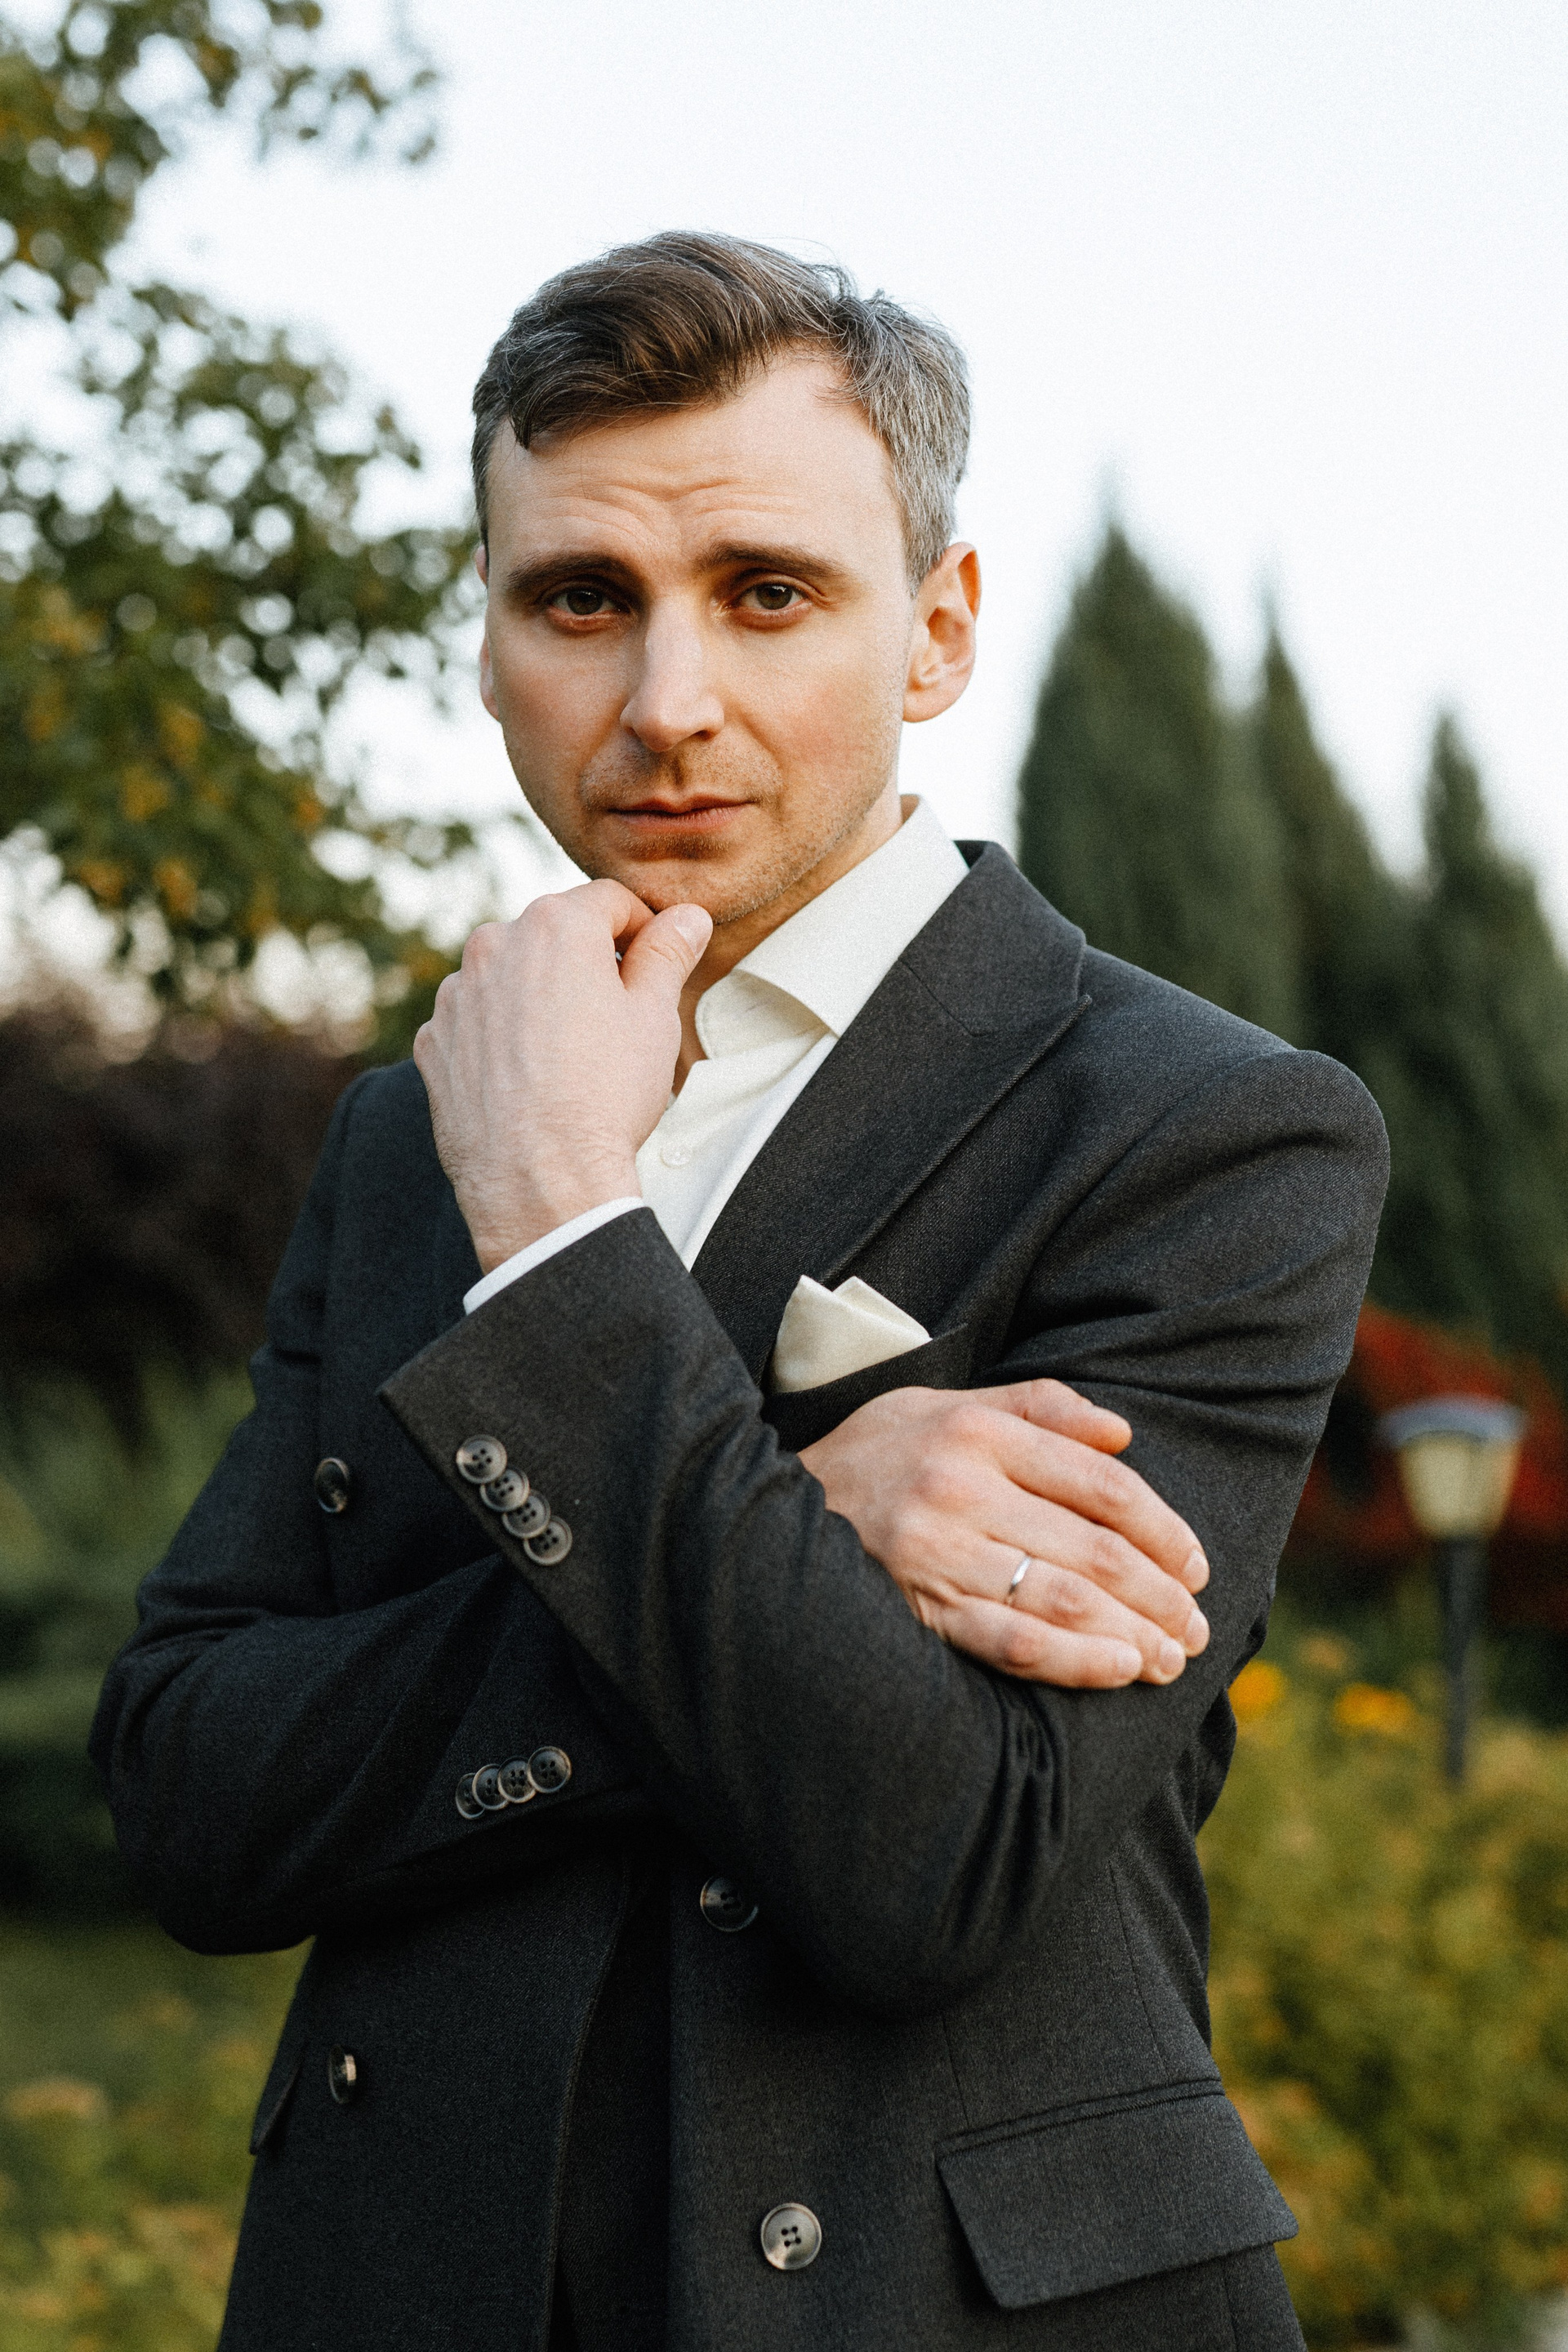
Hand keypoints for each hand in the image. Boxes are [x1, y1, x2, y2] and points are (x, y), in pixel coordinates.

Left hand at [414, 880, 712, 1270]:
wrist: (540, 1180)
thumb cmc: (606, 1095)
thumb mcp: (655, 1017)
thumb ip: (668, 953)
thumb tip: (687, 916)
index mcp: (555, 925)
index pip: (610, 900)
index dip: (643, 929)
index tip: (656, 964)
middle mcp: (494, 945)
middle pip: (553, 934)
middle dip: (586, 962)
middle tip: (617, 1018)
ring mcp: (455, 995)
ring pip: (509, 977)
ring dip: (538, 997)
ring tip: (569, 1056)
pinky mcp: (433, 1041)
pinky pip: (475, 1022)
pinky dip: (500, 1037)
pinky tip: (528, 1080)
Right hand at [798, 1378, 1209, 1687]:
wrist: (769, 1509)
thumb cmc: (877, 1455)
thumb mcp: (946, 1406)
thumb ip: (1036, 1408)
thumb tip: (1123, 1434)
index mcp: (976, 1434)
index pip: (1100, 1484)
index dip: (1163, 1529)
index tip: (1196, 1565)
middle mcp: (959, 1491)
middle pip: (1092, 1549)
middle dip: (1161, 1594)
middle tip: (1197, 1627)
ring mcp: (936, 1554)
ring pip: (1062, 1600)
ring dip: (1133, 1634)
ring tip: (1171, 1659)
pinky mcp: (917, 1609)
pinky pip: (1010, 1642)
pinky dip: (1072, 1661)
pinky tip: (1116, 1670)